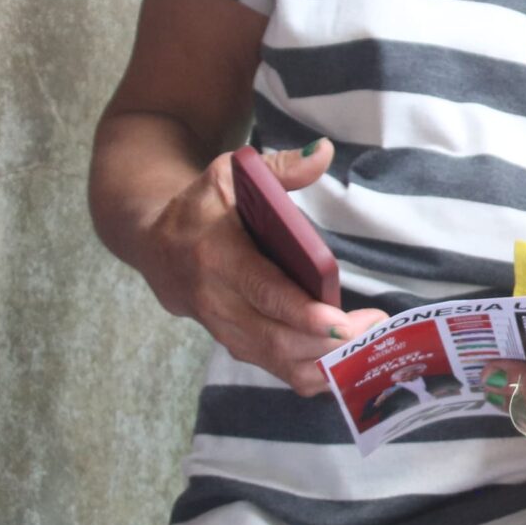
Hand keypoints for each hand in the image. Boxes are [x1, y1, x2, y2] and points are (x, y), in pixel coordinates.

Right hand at [131, 140, 385, 395]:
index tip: (342, 322)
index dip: (303, 313)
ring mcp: (222, 327)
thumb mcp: (229, 174)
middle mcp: (216, 300)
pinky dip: (307, 371)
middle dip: (325, 342)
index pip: (264, 292)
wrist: (154, 242)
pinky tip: (342, 363)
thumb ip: (279, 167)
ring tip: (367, 345)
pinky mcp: (231, 341)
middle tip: (371, 330)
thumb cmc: (200, 205)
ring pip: (274, 359)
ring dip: (322, 361)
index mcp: (217, 256)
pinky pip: (272, 367)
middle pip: (274, 337)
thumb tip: (322, 153)